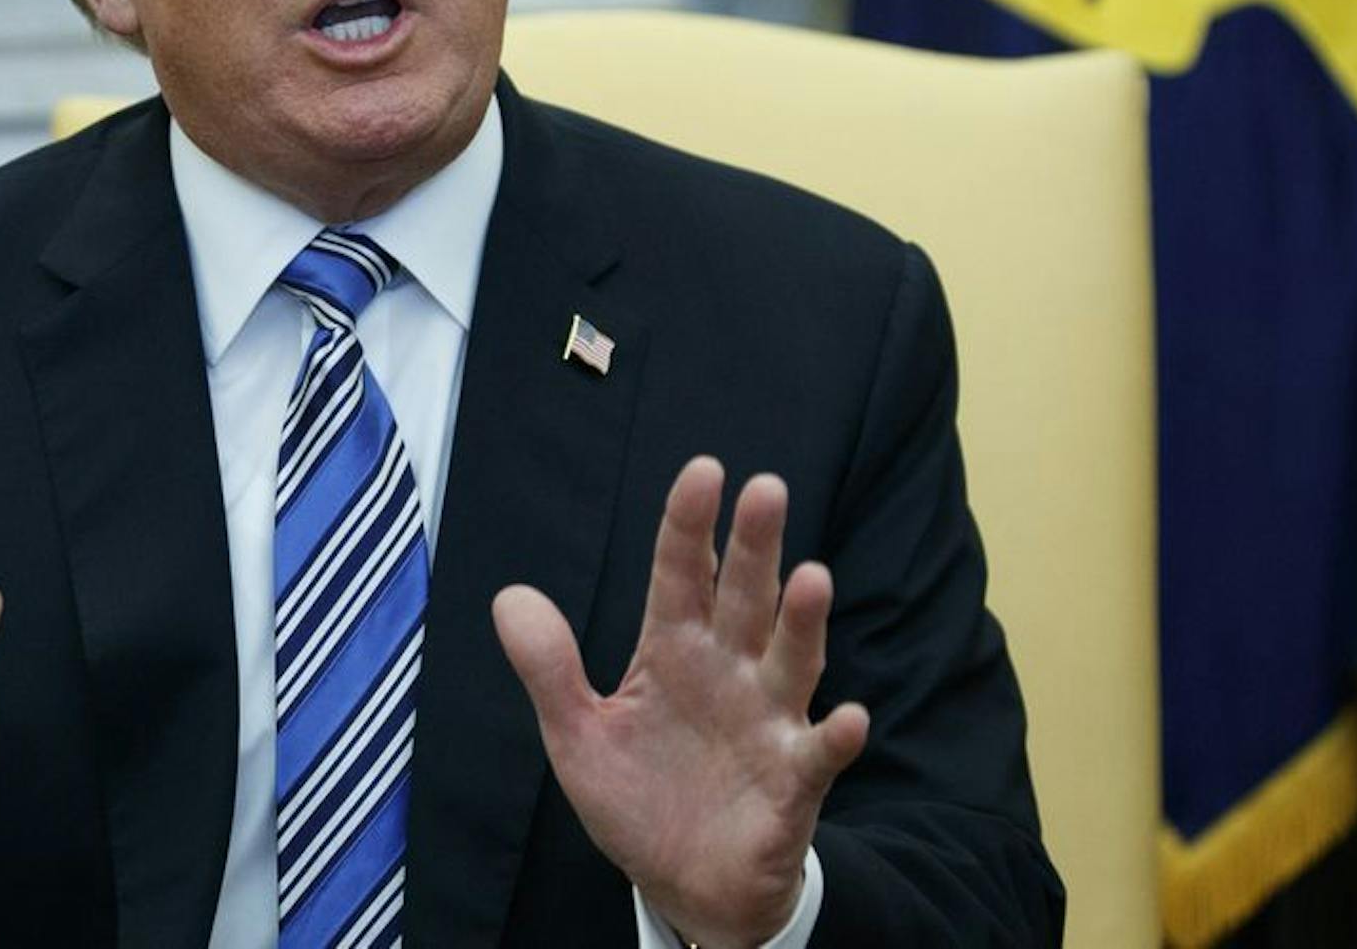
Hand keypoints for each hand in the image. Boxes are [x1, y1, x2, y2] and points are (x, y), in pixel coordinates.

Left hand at [493, 457, 867, 948]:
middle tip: (765, 489)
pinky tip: (846, 716)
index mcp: (674, 650)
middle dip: (755, 546)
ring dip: (803, 622)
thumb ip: (549, 668)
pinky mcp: (793, 780)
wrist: (683, 885)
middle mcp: (729, 671)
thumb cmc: (638, 797)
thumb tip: (510, 597)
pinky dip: (834, 736)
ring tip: (812, 578)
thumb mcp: (578, 735)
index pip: (681, 574)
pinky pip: (819, 755)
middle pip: (744, 597)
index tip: (703, 472)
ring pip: (790, 659)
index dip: (689, 525)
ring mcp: (767, 721)